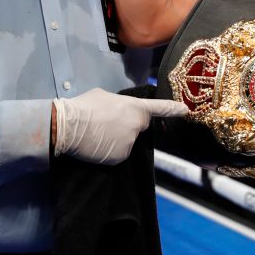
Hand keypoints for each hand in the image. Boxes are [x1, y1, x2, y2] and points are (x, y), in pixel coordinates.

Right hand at [52, 88, 187, 164]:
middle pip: (137, 127)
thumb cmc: (85, 106)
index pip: (158, 108)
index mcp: (134, 107)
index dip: (172, 109)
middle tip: (108, 122)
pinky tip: (97, 145)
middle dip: (128, 125)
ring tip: (98, 133)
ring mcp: (129, 143)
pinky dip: (109, 151)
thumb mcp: (104, 96)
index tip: (185, 110)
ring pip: (127, 141)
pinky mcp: (119, 158)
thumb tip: (117, 109)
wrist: (69, 126)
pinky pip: (117, 154)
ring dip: (117, 138)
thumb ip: (118, 103)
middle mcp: (136, 126)